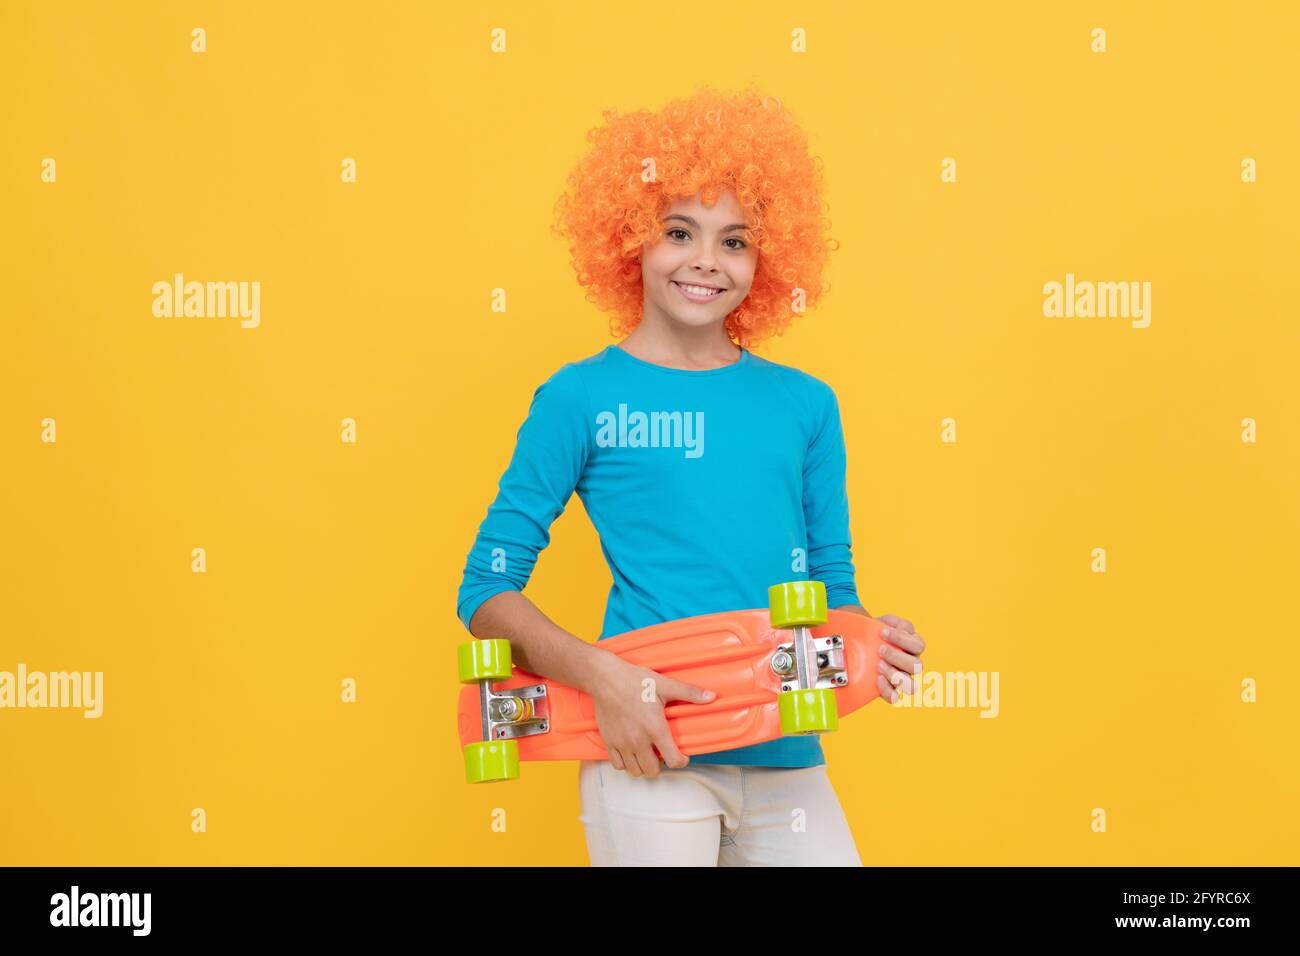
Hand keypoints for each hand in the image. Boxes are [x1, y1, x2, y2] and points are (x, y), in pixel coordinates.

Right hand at [587, 653, 715, 778]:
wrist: (605, 678)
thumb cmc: (634, 681)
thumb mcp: (665, 685)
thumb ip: (690, 693)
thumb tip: (711, 696)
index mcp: (655, 729)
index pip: (673, 760)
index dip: (681, 762)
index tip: (683, 756)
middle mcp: (638, 740)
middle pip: (653, 771)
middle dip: (661, 765)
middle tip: (662, 752)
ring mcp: (622, 743)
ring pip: (635, 771)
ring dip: (643, 765)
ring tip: (647, 753)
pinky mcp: (608, 742)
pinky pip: (618, 765)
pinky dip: (626, 763)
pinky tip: (631, 751)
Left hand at [875, 614, 925, 702]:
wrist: (860, 642)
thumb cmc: (876, 632)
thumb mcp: (886, 622)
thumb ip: (896, 622)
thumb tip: (903, 629)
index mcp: (914, 647)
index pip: (918, 645)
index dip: (902, 639)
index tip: (882, 632)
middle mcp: (912, 664)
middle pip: (917, 666)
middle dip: (897, 657)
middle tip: (880, 650)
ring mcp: (902, 678)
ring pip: (910, 685)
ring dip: (895, 675)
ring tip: (879, 665)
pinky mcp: (891, 689)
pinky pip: (895, 697)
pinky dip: (887, 690)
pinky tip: (878, 679)